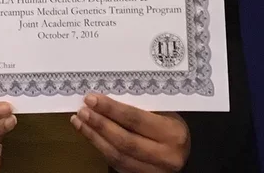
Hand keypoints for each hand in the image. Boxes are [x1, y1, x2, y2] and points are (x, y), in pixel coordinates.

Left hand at [70, 93, 189, 171]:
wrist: (183, 153)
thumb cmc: (172, 126)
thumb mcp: (165, 113)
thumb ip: (142, 108)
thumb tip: (107, 97)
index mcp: (172, 134)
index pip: (136, 120)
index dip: (111, 109)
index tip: (92, 99)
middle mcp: (165, 156)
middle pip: (124, 140)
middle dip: (99, 124)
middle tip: (83, 110)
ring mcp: (154, 171)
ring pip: (117, 156)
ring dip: (94, 137)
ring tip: (80, 121)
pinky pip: (116, 164)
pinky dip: (101, 148)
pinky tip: (90, 135)